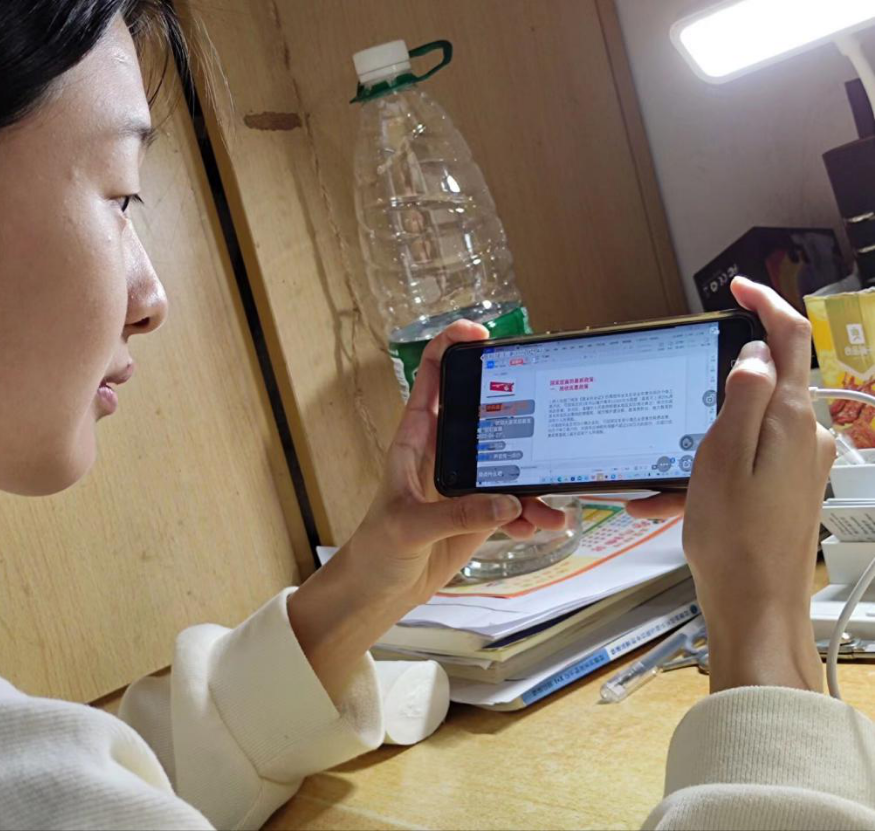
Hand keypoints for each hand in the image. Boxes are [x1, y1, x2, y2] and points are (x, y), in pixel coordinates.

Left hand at [288, 321, 564, 696]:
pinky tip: (541, 526)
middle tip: (548, 410)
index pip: (431, 378)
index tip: (480, 332)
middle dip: (518, 408)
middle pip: (486, 411)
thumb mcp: (409, 527)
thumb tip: (507, 504)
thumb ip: (457, 515)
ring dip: (535, 478)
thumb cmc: (376, 548)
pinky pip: (516, 505)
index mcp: (416, 438)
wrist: (380, 591)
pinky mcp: (481, 514)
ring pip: (511, 462)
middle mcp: (445, 451)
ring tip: (551, 502)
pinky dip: (532, 514)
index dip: (451, 347)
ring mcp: (466, 482)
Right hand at [683, 277, 833, 692]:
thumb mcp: (723, 457)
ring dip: (713, 432)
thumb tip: (755, 352)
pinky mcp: (793, 487)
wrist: (757, 607)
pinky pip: (752, 457)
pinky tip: (673, 499)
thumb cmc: (733, 537)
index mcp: (792, 419)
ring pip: (757, 422)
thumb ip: (744, 397)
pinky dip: (715, 465)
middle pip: (773, 379)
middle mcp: (808, 434)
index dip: (767, 303)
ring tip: (667, 474)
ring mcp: (804, 462)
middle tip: (681, 408)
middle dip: (725, 380)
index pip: (790, 339)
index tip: (737, 288)